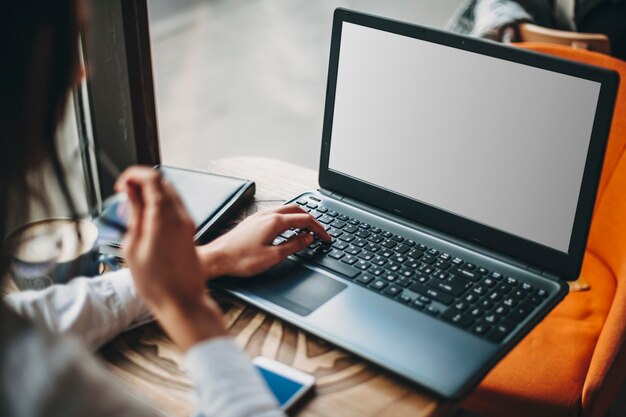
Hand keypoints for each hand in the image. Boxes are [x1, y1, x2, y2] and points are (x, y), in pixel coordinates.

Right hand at [116, 167, 225, 350]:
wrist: (182, 301)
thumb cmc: (156, 282)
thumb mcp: (133, 246)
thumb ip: (134, 213)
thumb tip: (131, 192)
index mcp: (164, 217)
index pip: (152, 177)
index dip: (133, 175)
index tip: (121, 185)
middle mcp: (180, 215)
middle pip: (163, 181)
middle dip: (141, 181)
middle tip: (124, 195)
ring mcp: (188, 222)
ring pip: (170, 192)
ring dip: (151, 192)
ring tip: (133, 208)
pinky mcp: (190, 230)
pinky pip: (175, 206)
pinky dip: (160, 203)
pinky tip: (147, 218)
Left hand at [197, 204, 330, 278]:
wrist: (217, 258)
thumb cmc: (241, 259)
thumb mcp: (273, 256)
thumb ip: (293, 245)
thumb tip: (308, 238)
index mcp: (275, 222)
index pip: (305, 219)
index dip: (319, 229)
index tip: (326, 237)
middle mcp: (267, 214)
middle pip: (297, 210)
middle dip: (312, 220)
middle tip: (320, 232)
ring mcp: (259, 216)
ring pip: (286, 210)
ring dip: (300, 217)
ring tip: (307, 230)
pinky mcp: (253, 220)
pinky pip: (276, 213)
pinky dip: (288, 219)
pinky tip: (287, 229)